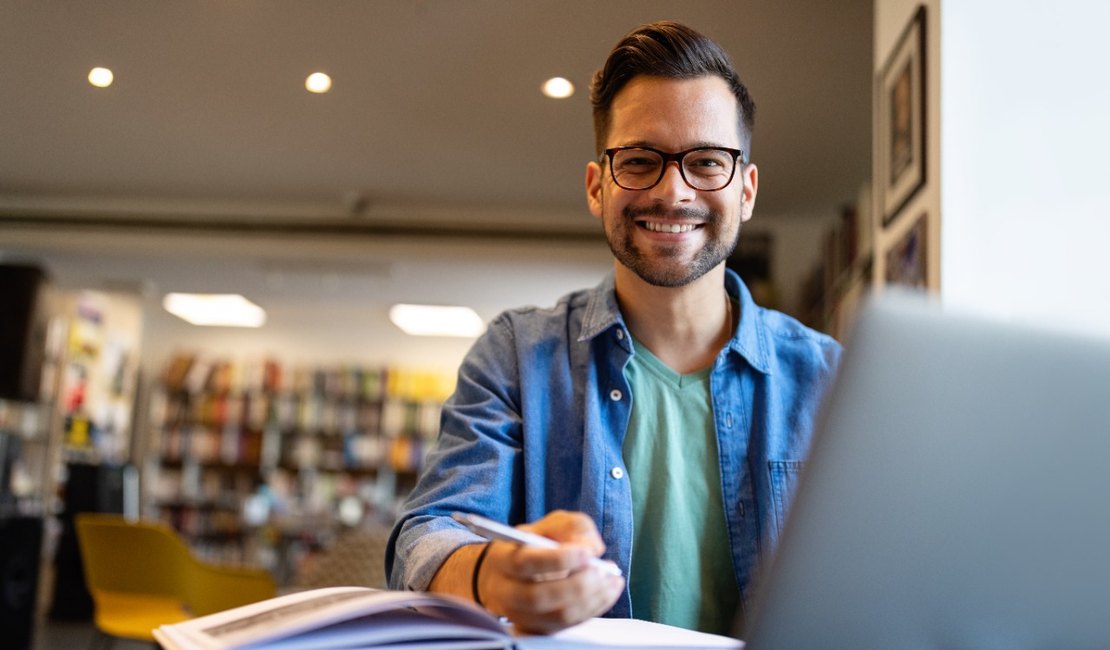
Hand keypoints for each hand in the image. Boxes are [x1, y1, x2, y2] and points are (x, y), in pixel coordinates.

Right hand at [477, 510, 624, 633]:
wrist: (511, 574)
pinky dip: (594, 608)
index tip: (586, 553)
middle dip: (577, 585)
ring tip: (611, 579)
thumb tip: (592, 548)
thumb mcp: (551, 524)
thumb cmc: (534, 544)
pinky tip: (607, 591)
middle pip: (539, 597)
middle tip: (601, 570)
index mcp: (504, 558)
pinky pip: (568, 625)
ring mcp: (521, 615)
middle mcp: (507, 591)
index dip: (558, 560)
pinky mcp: (538, 628)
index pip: (525, 563)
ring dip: (591, 598)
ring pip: (557, 616)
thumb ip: (573, 527)